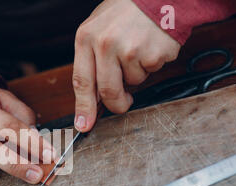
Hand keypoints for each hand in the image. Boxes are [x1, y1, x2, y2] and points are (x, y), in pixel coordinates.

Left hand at [73, 0, 180, 130]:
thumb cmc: (125, 12)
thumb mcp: (97, 29)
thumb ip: (92, 61)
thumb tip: (93, 99)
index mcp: (86, 37)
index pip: (81, 81)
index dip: (83, 107)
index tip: (84, 125)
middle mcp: (105, 44)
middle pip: (108, 92)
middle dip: (116, 104)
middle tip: (123, 103)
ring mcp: (130, 49)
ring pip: (133, 83)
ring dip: (137, 74)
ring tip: (139, 48)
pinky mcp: (154, 53)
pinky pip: (151, 72)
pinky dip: (153, 64)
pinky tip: (151, 44)